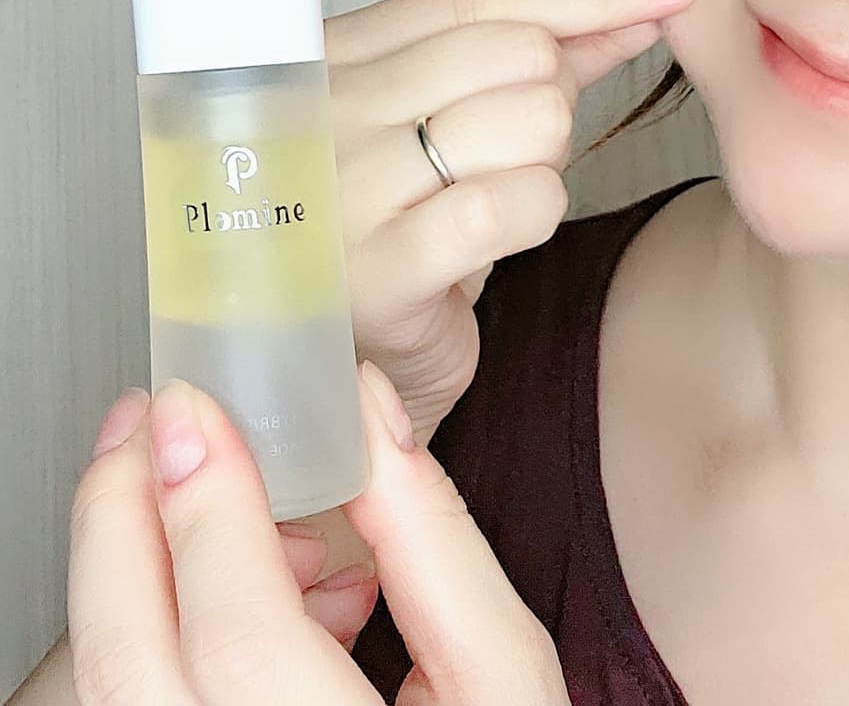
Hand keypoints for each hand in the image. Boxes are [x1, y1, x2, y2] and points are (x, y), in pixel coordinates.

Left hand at [69, 363, 570, 703]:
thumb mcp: (504, 667)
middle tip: (147, 424)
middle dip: (118, 520)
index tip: (195, 408)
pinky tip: (223, 577)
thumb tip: (364, 409)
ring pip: (108, 685)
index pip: (240, 635)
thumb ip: (433, 532)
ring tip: (185, 481)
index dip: (207, 507)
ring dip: (128, 565)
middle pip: (128, 667)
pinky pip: (136, 699)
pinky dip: (156, 620)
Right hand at [323, 0, 709, 447]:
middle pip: (518, 52)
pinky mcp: (376, 268)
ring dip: (542, 168)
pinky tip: (496, 238)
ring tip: (484, 204)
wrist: (350, 368)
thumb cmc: (404, 234)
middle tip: (501, 163)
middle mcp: (324, 107)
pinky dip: (534, 216)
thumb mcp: (463, 120)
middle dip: (549, 106)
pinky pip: (513, 204)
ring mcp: (342, 186)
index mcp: (333, 55)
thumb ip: (549, 54)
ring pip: (531, 120)